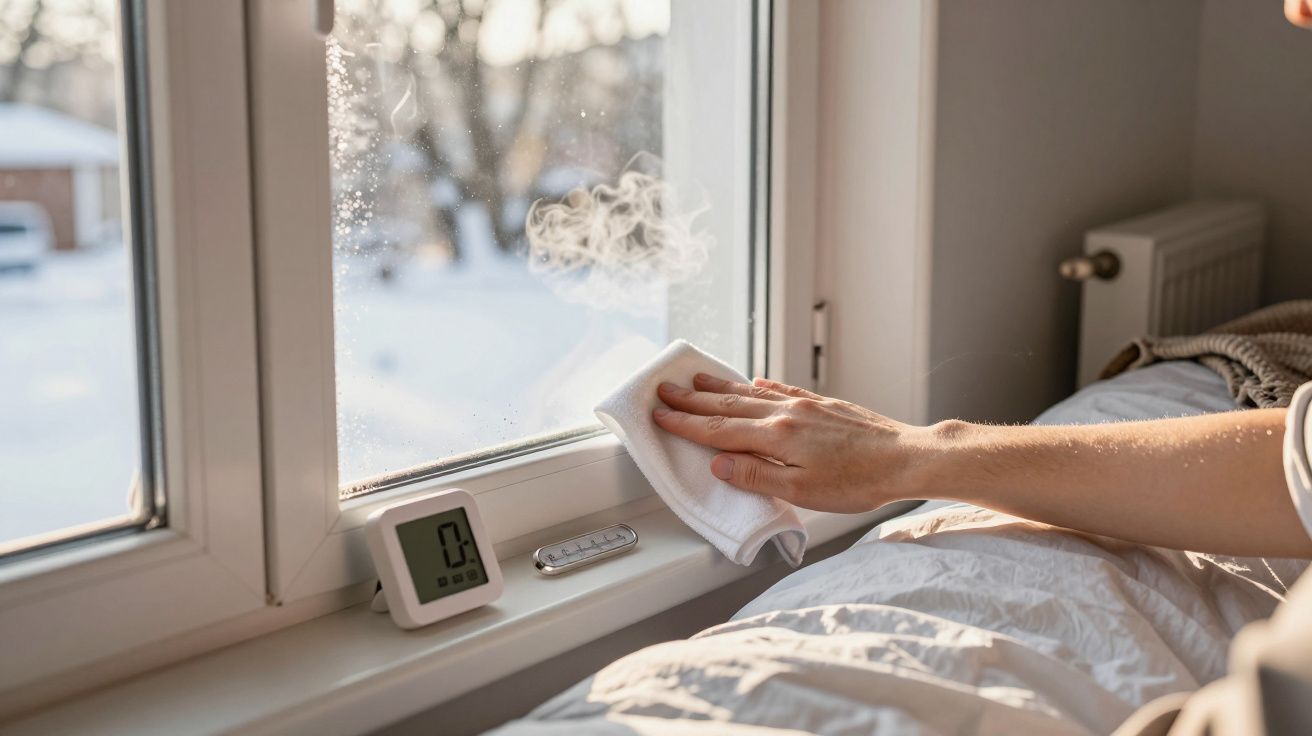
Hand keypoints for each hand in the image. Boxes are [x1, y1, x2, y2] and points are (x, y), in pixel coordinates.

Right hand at [652, 374, 929, 512]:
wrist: (906, 457)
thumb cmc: (858, 482)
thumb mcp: (802, 492)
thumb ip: (756, 476)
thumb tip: (718, 464)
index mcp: (776, 436)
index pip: (719, 431)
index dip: (686, 425)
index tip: (660, 415)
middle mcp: (787, 413)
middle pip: (729, 404)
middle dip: (693, 400)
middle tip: (664, 389)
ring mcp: (806, 405)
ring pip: (753, 392)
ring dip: (721, 387)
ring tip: (697, 379)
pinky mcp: (824, 404)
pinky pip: (783, 389)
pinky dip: (762, 386)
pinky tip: (755, 381)